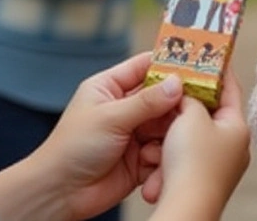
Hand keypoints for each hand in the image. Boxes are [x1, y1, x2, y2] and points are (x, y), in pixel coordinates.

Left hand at [0, 52, 183, 220]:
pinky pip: (163, 150)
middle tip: (195, 105)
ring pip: (166, 124)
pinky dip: (165, 154)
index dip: (169, 64)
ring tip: (175, 137)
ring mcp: (133, 133)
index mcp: (110, 88)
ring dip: (172, 131)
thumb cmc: (73, 148)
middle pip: (162, 96)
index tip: (197, 63)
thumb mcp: (110, 117)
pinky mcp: (141, 158)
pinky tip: (159, 160)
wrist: (60, 193)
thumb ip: (146, 101)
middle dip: (177, 102)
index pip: (145, 66)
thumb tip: (177, 83)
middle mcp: (124, 108)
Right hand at [147, 70, 250, 217]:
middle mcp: (233, 146)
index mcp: (237, 126)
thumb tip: (186, 93)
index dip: (218, 68)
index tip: (210, 53)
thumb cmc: (193, 162)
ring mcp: (218, 166)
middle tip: (171, 90)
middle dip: (184, 107)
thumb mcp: (190, 117)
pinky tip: (154, 160)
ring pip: (189, 140)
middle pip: (207, 114)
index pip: (230, 88)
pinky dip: (167, 158)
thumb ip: (189, 98)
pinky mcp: (201, 181)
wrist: (185, 209)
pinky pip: (181, 161)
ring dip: (170, 136)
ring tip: (157, 134)